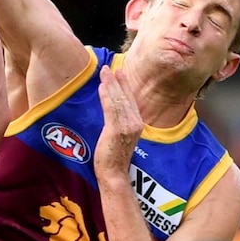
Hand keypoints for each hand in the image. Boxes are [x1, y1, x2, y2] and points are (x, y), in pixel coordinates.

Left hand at [94, 66, 142, 181]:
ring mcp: (127, 127)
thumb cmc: (113, 156)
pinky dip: (107, 96)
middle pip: (126, 97)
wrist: (114, 174)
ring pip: (119, 101)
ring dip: (111, 84)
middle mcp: (135, 123)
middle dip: (117, 80)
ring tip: (104, 72)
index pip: (130, 100)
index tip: (119, 72)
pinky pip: (111, 110)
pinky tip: (102, 87)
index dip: (124, 85)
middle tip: (109, 66)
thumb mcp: (118, 135)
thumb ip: (117, 121)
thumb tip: (110, 108)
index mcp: (137, 123)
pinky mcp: (117, 131)